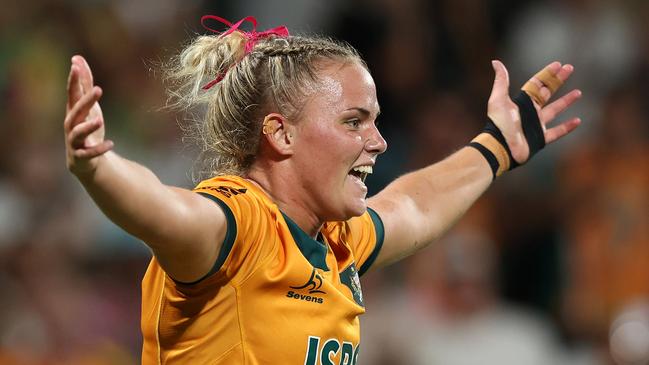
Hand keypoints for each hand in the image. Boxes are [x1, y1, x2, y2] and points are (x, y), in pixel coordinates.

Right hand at [64, 55, 113, 175]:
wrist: (85, 160)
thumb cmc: (86, 126)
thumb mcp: (88, 105)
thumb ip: (84, 84)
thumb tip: (77, 59)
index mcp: (73, 111)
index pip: (72, 93)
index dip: (73, 80)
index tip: (75, 65)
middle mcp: (71, 125)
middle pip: (76, 111)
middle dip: (85, 101)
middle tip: (99, 89)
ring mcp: (74, 141)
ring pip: (78, 133)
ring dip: (88, 126)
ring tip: (100, 119)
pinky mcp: (81, 156)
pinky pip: (89, 153)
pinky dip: (99, 149)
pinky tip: (111, 144)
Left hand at [487, 60, 581, 163]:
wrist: (500, 147)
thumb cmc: (499, 123)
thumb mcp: (498, 99)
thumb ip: (501, 81)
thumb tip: (496, 62)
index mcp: (522, 101)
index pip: (537, 83)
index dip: (547, 73)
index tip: (559, 64)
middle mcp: (530, 111)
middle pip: (547, 92)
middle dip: (558, 80)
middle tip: (570, 68)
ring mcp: (536, 125)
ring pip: (555, 110)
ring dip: (566, 101)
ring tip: (578, 93)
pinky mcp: (540, 138)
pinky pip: (557, 132)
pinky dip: (567, 127)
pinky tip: (578, 121)